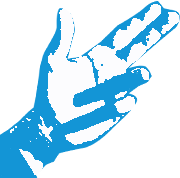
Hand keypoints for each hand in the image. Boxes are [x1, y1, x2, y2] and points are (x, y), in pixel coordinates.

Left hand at [25, 5, 176, 163]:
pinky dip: (123, 103)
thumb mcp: (52, 64)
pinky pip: (119, 107)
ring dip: (137, 77)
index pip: (123, 35)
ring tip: (145, 73)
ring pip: (129, 80)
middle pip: (137, 49)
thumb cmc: (48, 94)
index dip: (139, 21)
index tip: (157, 6)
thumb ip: (61, 39)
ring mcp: (113, 93)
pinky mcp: (112, 114)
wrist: (47, 127)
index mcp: (98, 57)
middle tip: (174, 15)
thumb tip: (63, 11)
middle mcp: (110, 72)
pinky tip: (128, 100)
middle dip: (154, 33)